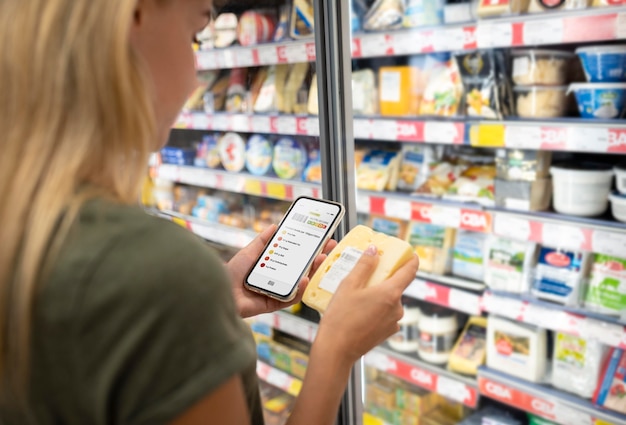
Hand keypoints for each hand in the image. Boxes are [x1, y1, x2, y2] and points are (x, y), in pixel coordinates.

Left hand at [227, 224, 337, 317]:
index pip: (297, 258)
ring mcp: (279, 291)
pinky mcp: (275, 303)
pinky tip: (305, 279)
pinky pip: (292, 298)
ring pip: (301, 283)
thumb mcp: (249, 251)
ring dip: (313, 272)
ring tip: (320, 260)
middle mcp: (279, 279)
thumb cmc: (232, 272)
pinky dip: (300, 289)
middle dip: (318, 259)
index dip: (310, 250)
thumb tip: (275, 225)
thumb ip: (263, 240)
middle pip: (303, 270)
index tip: (323, 240)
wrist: (220, 288)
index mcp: (274, 267)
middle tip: (329, 248)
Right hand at [314, 246, 418, 365]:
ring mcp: (393, 322)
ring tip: (357, 296)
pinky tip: (359, 311)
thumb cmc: (340, 318)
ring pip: (389, 301)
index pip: (410, 271)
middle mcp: (397, 308)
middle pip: (396, 286)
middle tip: (367, 275)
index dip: (411, 260)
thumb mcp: (348, 285)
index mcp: (390, 294)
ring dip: (378, 295)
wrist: (336, 350)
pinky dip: (376, 309)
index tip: (410, 254)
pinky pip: (385, 314)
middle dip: (384, 279)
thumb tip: (374, 251)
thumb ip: (364, 265)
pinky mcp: (387, 332)